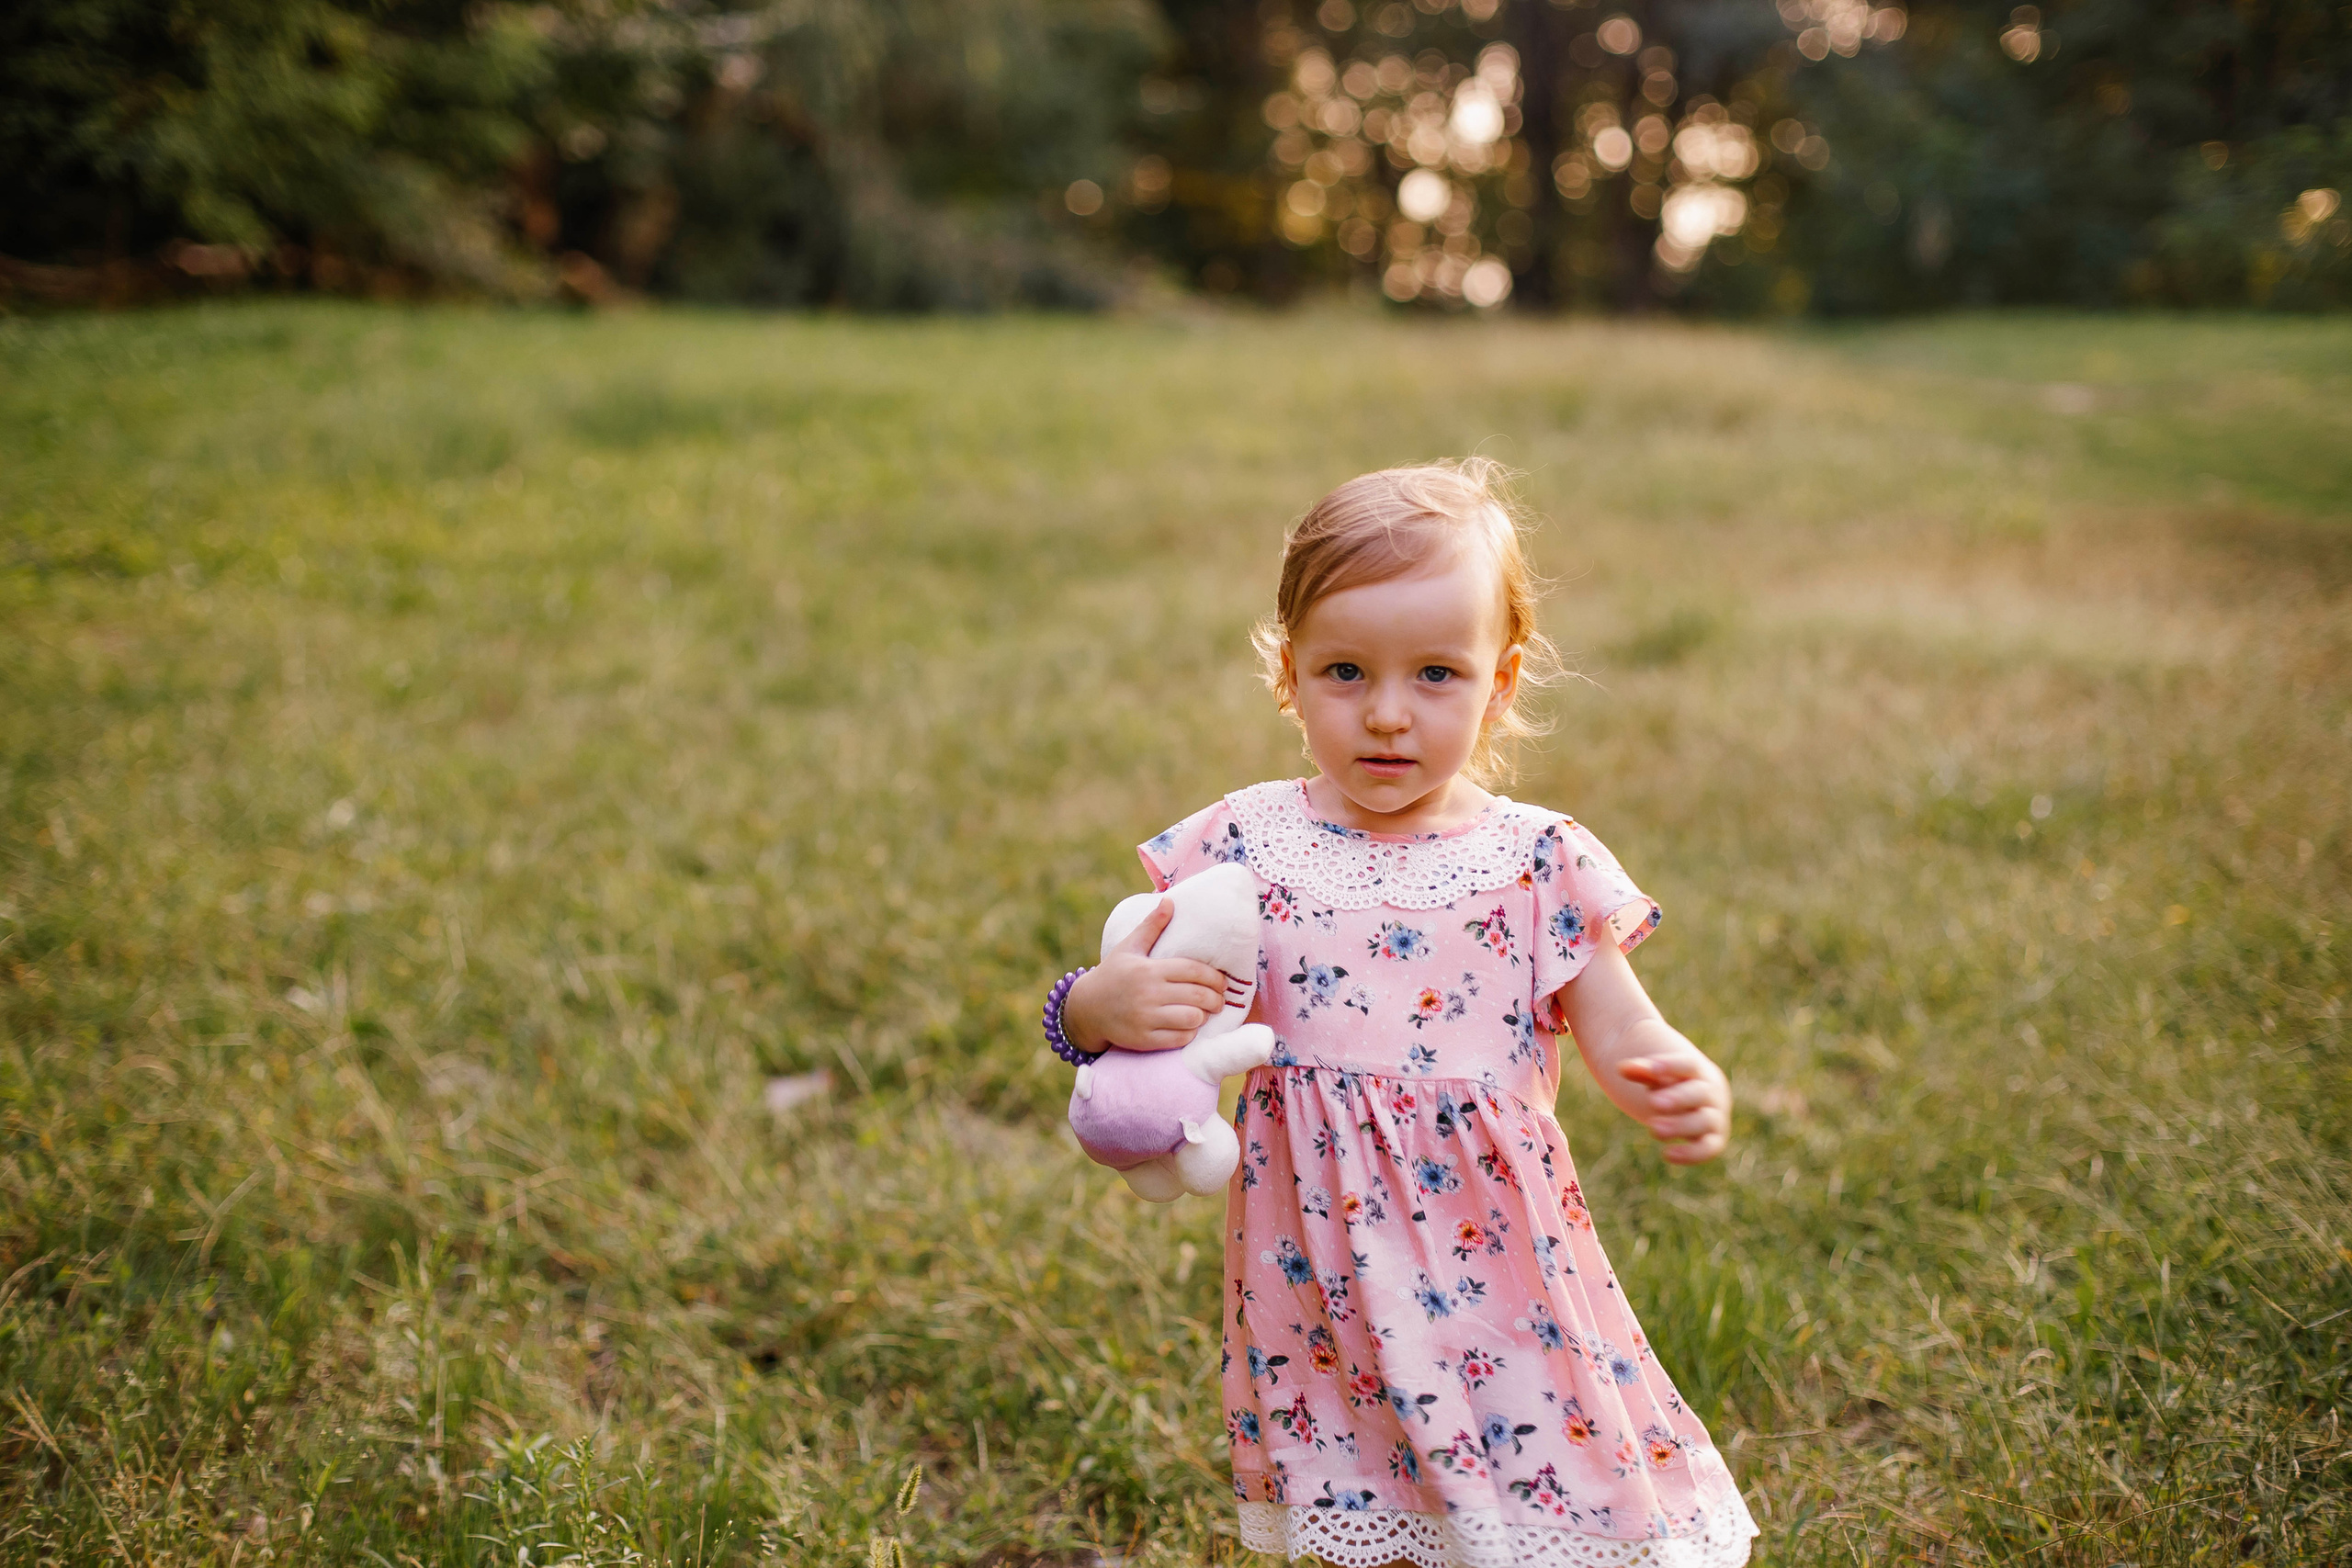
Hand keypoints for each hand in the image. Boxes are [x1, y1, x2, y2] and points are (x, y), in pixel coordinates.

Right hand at [1059, 896, 1229, 1053]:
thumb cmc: (1113, 974)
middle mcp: (1148, 993)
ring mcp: (1145, 1018)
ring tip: (1205, 1013)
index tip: (1222, 982)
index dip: (1214, 977)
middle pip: (1198, 996)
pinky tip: (1189, 1027)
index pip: (1194, 971)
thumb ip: (1152, 926)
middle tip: (1219, 1000)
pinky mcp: (1143, 1039)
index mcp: (1150, 969)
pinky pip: (1179, 1039)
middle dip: (1216, 999)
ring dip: (1204, 1017)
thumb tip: (1170, 900)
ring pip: (1192, 1019)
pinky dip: (1189, 1034)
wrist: (1086, 1008)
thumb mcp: (1130, 947)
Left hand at [1616, 1052, 1731, 1164]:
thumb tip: (1623, 1068)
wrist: (1691, 1104)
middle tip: (1654, 1102)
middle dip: (1678, 1098)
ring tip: (1653, 1128)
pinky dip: (1691, 1153)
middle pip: (1701, 1093)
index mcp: (1699, 1072)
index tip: (1652, 1068)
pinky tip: (1667, 1154)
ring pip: (1704, 1121)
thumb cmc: (1669, 1086)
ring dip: (1680, 1125)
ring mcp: (1715, 1118)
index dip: (1672, 1065)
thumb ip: (1641, 1071)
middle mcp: (1712, 1094)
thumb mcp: (1655, 1077)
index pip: (1689, 1065)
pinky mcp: (1714, 1141)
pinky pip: (1708, 1148)